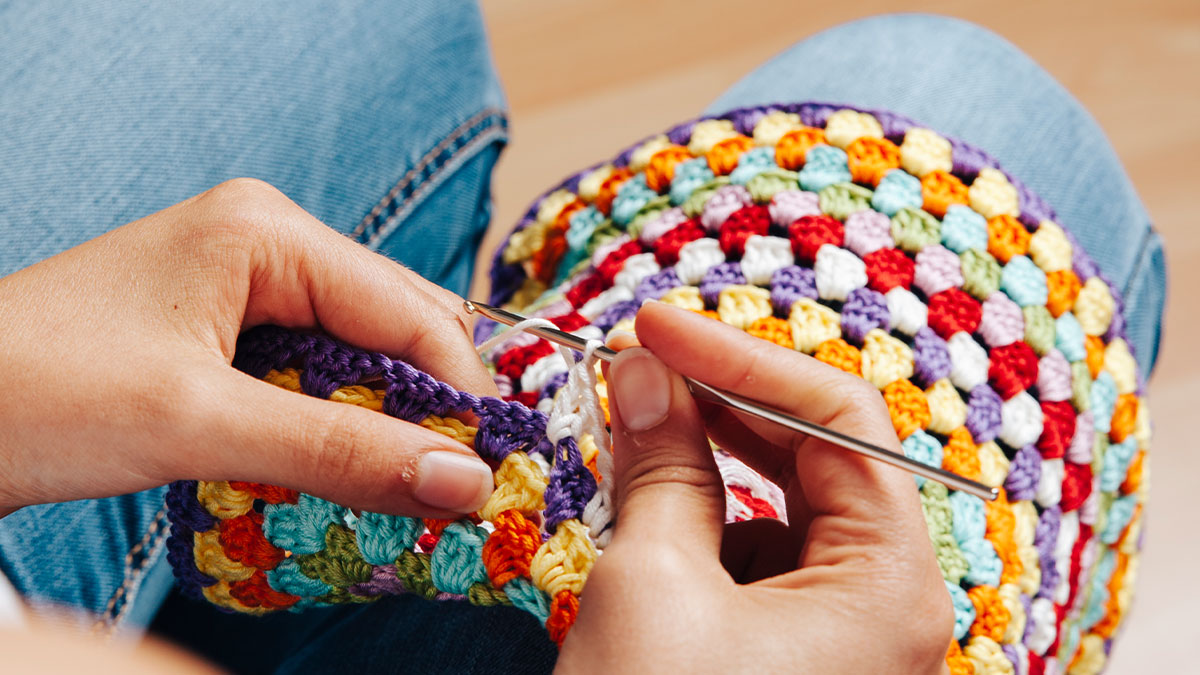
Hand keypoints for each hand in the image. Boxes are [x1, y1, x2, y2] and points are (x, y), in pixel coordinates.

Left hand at [0, 179, 496, 517]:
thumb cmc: (39, 393)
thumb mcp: (201, 422)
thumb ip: (340, 450)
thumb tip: (465, 482)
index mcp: (267, 232)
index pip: (409, 309)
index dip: (459, 392)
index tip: (491, 474)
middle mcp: (267, 244)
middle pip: (394, 328)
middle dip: (427, 407)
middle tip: (462, 489)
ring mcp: (246, 287)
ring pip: (359, 358)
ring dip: (384, 423)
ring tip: (413, 490)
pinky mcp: (225, 333)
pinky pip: (315, 377)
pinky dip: (338, 426)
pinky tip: (347, 471)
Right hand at [559, 301, 952, 671]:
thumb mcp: (652, 582)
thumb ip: (661, 463)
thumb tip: (642, 374)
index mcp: (890, 589)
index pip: (840, 421)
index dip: (739, 359)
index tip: (653, 329)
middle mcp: (888, 611)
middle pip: (817, 460)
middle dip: (720, 406)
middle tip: (634, 365)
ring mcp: (846, 639)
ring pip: (782, 511)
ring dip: (704, 468)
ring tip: (630, 437)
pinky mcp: (798, 659)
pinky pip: (759, 564)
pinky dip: (701, 531)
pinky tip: (647, 525)